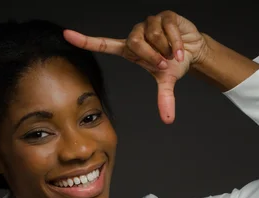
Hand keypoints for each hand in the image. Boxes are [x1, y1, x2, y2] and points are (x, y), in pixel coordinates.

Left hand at [63, 10, 207, 123]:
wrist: (192, 50)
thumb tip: (168, 119)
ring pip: (151, 35)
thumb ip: (164, 98)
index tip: (67, 34)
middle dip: (150, 55)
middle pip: (134, 42)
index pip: (103, 44)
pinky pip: (166, 29)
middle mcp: (136, 34)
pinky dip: (175, 43)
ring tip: (172, 54)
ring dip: (165, 49)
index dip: (85, 40)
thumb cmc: (173, 63)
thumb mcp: (166, 80)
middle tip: (162, 63)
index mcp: (130, 49)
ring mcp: (149, 23)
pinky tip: (180, 49)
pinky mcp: (164, 16)